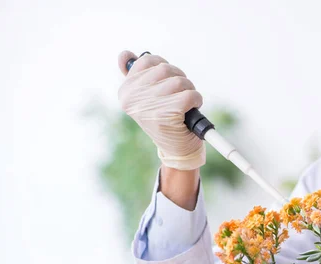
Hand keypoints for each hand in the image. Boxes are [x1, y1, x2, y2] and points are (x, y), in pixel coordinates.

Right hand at [117, 50, 205, 170]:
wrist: (176, 151)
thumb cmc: (164, 120)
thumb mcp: (145, 98)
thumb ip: (135, 75)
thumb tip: (124, 54)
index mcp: (125, 92)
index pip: (147, 61)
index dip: (164, 69)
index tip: (167, 83)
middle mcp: (132, 98)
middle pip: (165, 69)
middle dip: (179, 79)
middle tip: (179, 95)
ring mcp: (148, 106)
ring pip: (179, 81)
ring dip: (189, 90)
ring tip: (185, 104)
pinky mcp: (166, 115)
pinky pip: (190, 95)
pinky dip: (196, 100)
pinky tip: (191, 109)